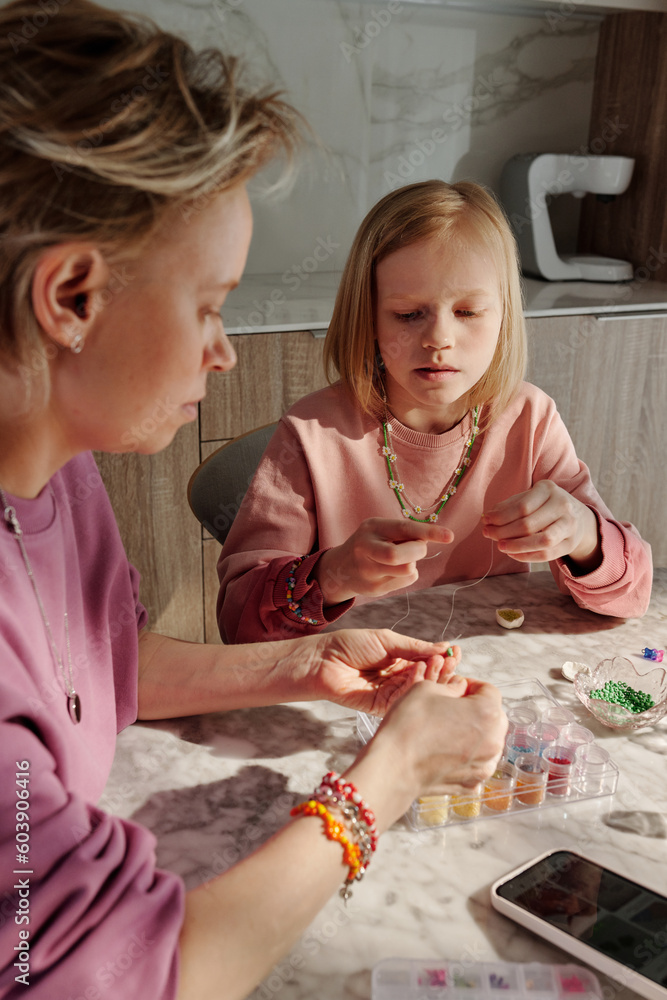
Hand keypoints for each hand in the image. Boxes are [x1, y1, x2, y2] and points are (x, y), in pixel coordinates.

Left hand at [294, 628, 460, 714]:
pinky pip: (404, 700)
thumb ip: (415, 647)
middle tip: (451, 661)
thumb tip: (444, 647)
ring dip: (431, 677)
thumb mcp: (387, 640)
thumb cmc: (350, 645)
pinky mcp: (383, 707)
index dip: (443, 658)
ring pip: (419, 690)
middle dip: (442, 669)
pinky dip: (414, 687)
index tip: (456, 652)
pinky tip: (419, 673)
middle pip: (428, 678)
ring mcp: (393, 694)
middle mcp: (400, 678)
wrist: (322, 661)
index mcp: (401, 661)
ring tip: (437, 664)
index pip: (429, 662)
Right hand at [314, 518, 453, 604]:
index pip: (404, 529)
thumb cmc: (371, 543)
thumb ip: (404, 532)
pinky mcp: (374, 589)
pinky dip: (407, 575)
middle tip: (417, 547)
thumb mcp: (381, 530)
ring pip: (408, 570)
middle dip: (418, 551)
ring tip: (401, 559)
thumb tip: (431, 539)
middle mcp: (366, 548)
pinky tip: (393, 571)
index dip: (428, 532)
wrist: (341, 567)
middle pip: (403, 556)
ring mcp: (368, 571)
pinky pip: (406, 581)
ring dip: (412, 564)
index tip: (450, 536)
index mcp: (372, 527)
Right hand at [369, 677, 507, 804]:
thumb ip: (452, 686)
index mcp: (487, 713)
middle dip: (477, 708)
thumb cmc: (408, 727)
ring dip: (474, 733)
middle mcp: (493, 741)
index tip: (458, 687)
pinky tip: (446, 750)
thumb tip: (459, 689)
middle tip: (452, 707)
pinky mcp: (472, 783)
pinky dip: (466, 755)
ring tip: (447, 730)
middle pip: (494, 717)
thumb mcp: (427, 689)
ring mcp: (484, 766)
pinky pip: (477, 763)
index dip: (472, 685)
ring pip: (488, 742)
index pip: (490, 691)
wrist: (392, 767)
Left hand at [481, 480, 601, 571]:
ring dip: (516, 546)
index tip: (485, 521)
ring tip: (500, 546)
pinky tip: (512, 554)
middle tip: (488, 534)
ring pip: (541, 541)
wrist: (578, 517)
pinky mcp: (570, 543)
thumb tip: (488, 517)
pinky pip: (547, 554)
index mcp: (549, 489)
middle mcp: (562, 505)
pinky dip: (527, 556)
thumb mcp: (529, 497)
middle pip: (529, 524)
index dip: (500, 516)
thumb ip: (509, 505)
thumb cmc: (545, 506)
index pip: (521, 507)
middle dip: (503, 532)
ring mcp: (569, 525)